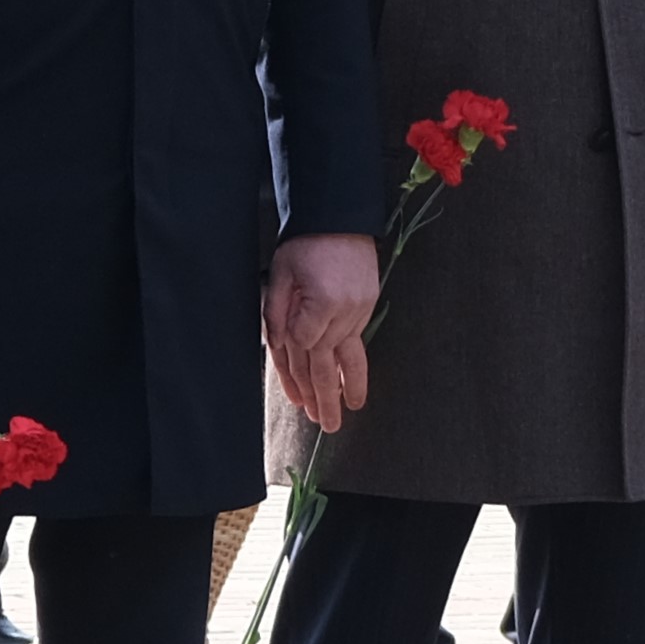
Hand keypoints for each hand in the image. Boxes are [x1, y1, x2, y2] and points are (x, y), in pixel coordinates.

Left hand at [262, 231, 382, 427]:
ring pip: (345, 357)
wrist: (339, 218)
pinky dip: (353, 367)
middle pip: (327, 363)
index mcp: (320, 304)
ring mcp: (358, 311)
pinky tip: (354, 386)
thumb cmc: (304, 245)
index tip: (293, 397)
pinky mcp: (367, 307)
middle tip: (323, 425)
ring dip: (342, 388)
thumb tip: (281, 348)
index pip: (300, 348)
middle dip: (322, 397)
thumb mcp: (280, 277)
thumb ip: (278, 315)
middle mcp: (343, 312)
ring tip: (342, 416)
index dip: (293, 371)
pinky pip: (356, 343)